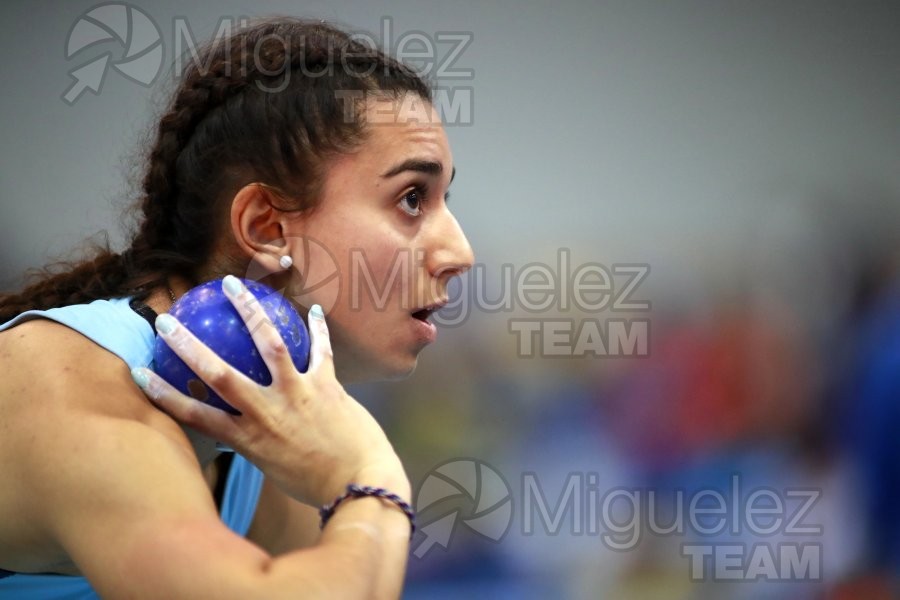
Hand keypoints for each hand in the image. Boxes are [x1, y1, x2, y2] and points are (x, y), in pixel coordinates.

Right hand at [132, 275, 407, 507]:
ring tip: (234, 286)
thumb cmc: (316, 483)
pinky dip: (317, 327)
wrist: (361, 485)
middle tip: (168, 321)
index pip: (196, 414)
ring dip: (250, 311)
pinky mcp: (327, 385)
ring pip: (270, 344)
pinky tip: (314, 309)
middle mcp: (266, 413)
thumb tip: (240, 428)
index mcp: (248, 439)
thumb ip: (255, 442)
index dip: (164, 393)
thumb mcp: (272, 467)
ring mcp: (297, 395)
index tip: (140, 371)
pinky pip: (321, 348)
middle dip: (190, 345)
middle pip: (220, 374)